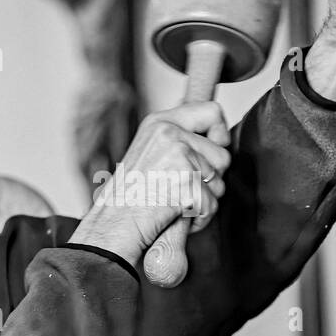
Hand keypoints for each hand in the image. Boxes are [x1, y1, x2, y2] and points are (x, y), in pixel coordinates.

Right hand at [72, 101, 230, 267]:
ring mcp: (178, 156)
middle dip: (212, 179)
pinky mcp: (186, 182)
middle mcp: (170, 133)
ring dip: (204, 200)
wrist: (113, 224)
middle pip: (223, 154)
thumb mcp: (150, 151)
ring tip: (174, 202)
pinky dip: (199, 219)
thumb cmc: (128, 195)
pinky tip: (175, 215)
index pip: (213, 112)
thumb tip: (221, 135)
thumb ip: (182, 139)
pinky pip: (212, 205)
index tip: (212, 152)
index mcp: (160, 122)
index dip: (220, 134)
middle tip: (180, 188)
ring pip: (220, 183)